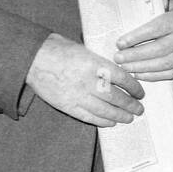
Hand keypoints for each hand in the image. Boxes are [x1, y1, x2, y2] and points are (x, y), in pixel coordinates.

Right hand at [26, 33, 144, 126]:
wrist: (31, 59)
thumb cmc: (57, 49)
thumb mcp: (83, 48)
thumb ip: (100, 61)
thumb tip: (117, 71)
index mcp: (94, 64)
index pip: (122, 79)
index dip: (134, 87)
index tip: (140, 93)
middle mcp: (88, 82)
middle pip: (116, 97)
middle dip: (130, 105)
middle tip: (139, 109)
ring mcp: (77, 96)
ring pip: (105, 110)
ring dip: (120, 116)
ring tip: (129, 118)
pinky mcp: (67, 106)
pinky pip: (88, 117)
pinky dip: (102, 121)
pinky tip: (111, 123)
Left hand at [115, 0, 172, 79]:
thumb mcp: (170, 3)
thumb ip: (152, 9)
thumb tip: (126, 15)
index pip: (156, 29)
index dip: (136, 37)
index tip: (120, 43)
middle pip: (159, 50)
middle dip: (136, 56)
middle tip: (118, 58)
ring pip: (164, 64)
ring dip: (142, 68)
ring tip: (125, 67)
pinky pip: (171, 72)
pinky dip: (154, 76)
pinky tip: (139, 74)